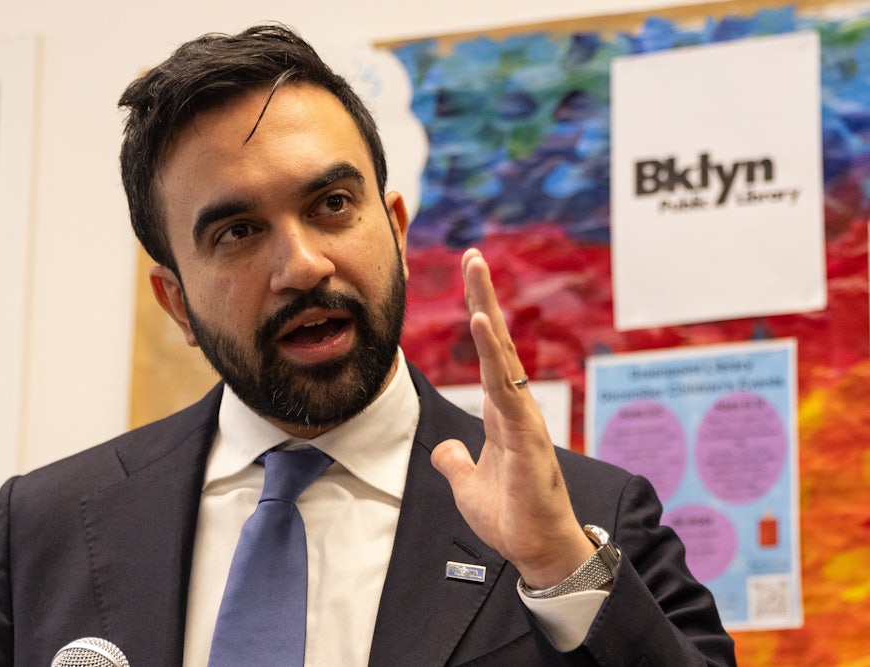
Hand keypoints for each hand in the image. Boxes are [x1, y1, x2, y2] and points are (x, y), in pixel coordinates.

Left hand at [430, 249, 594, 588]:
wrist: (537, 551)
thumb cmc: (512, 516)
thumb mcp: (468, 485)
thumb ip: (456, 462)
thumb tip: (446, 449)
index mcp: (501, 413)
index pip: (489, 356)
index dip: (480, 318)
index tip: (472, 283)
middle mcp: (514, 407)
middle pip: (498, 342)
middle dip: (485, 298)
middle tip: (474, 256)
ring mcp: (523, 419)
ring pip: (504, 356)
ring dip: (489, 312)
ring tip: (477, 273)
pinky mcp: (527, 438)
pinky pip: (507, 389)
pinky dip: (494, 356)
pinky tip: (484, 326)